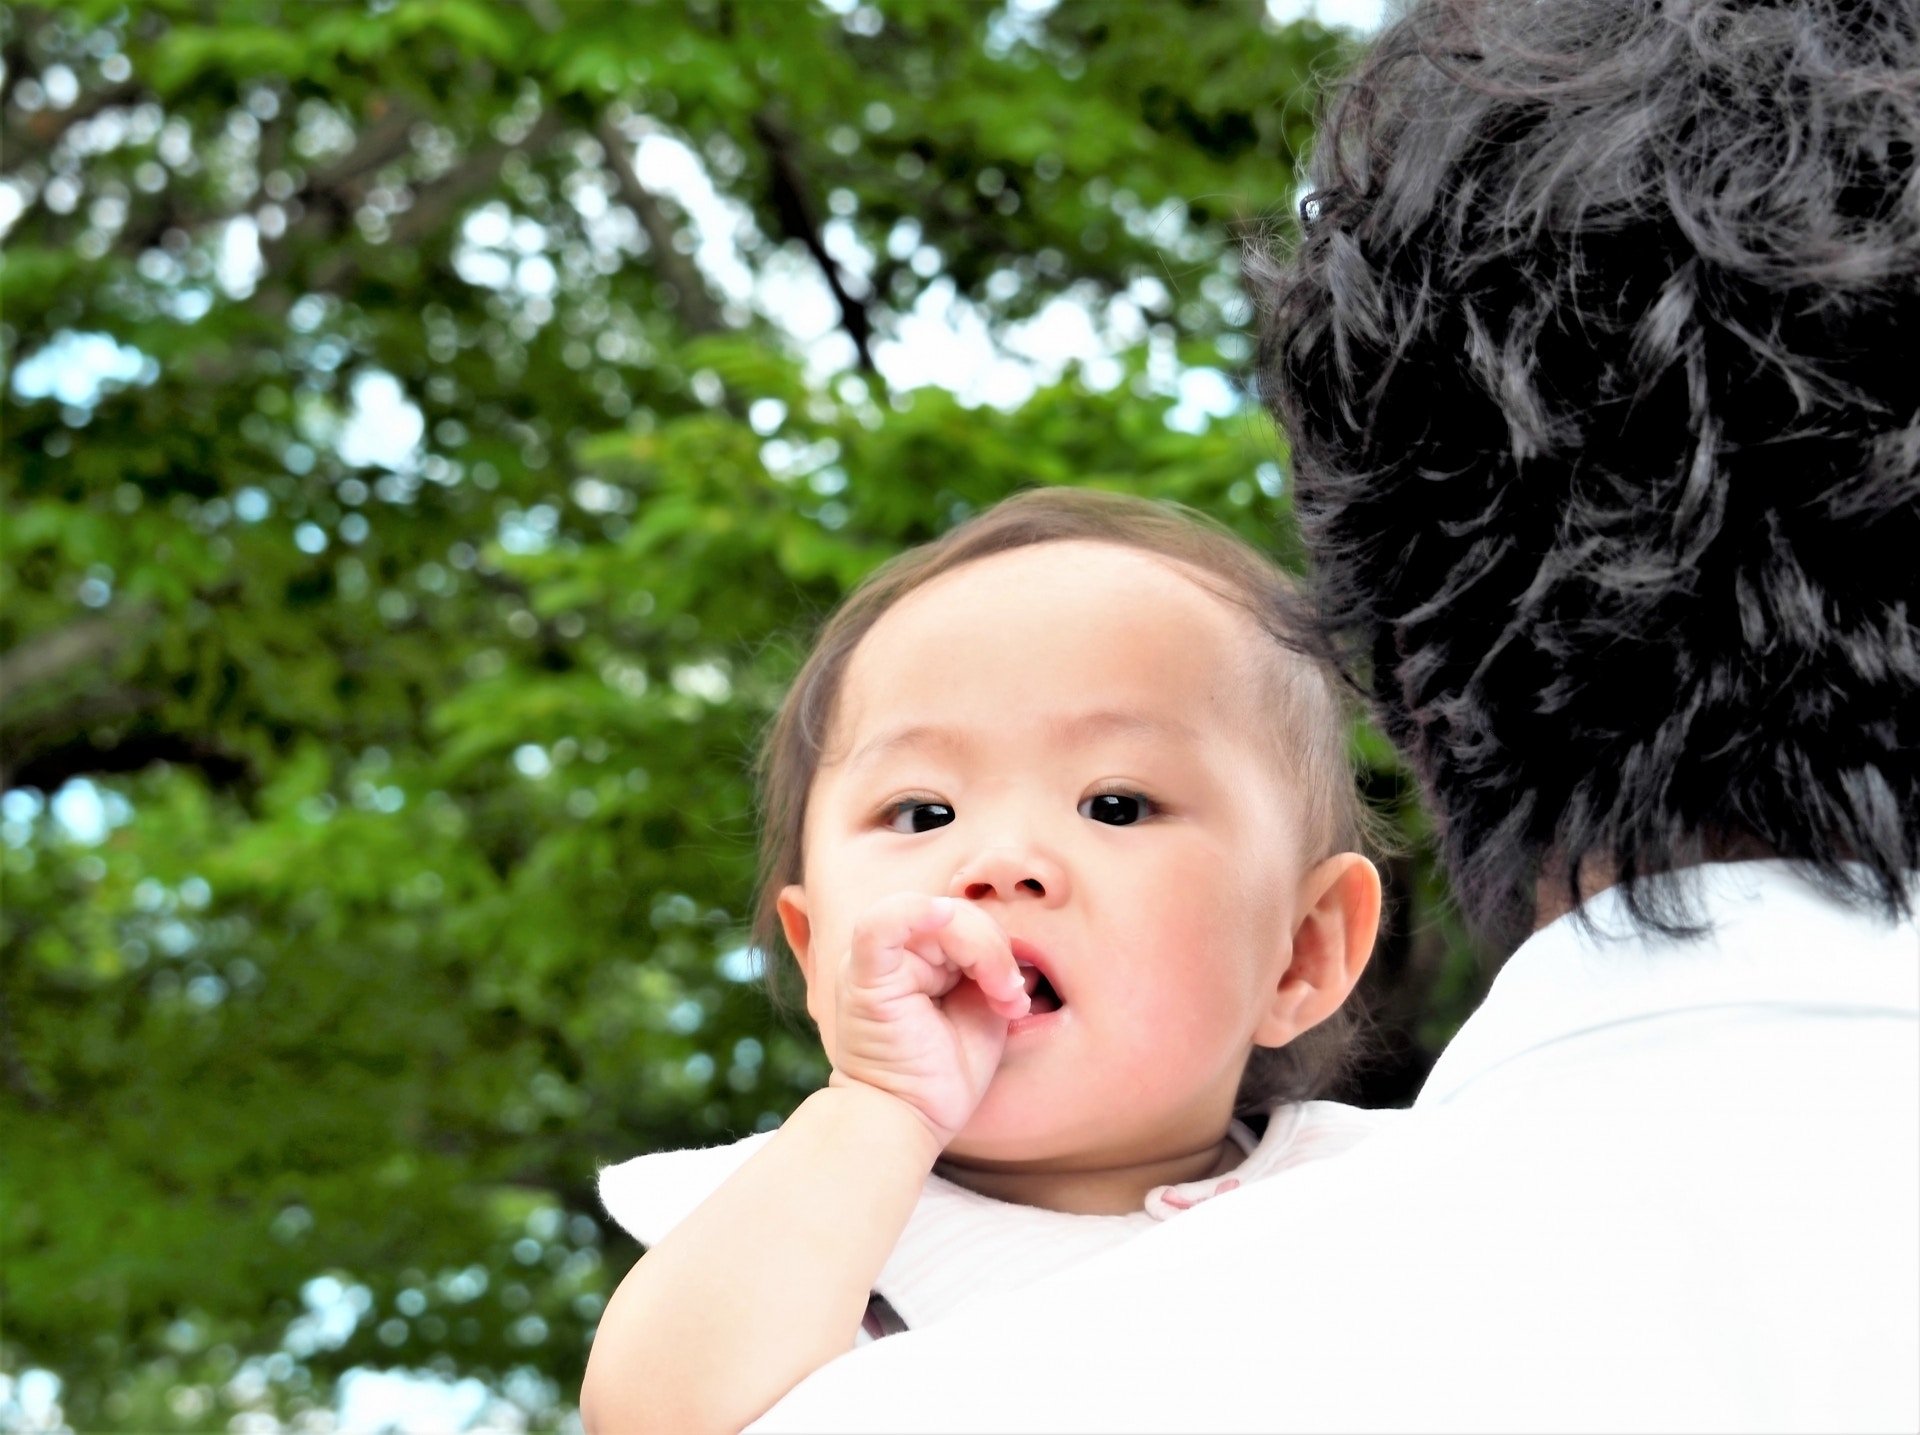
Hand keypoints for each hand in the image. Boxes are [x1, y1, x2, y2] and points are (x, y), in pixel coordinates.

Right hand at [824, 893, 1029, 1146]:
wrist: (906, 1121)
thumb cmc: (940, 1075)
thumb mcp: (980, 1009)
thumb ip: (990, 966)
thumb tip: (1021, 942)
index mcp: (915, 955)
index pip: (965, 918)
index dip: (999, 945)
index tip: (1018, 996)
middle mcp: (891, 952)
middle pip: (958, 913)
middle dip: (997, 951)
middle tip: (1013, 999)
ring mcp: (873, 960)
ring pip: (940, 915)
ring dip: (985, 952)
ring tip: (1001, 999)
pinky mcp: (864, 976)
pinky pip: (881, 924)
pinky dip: (915, 913)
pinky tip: (943, 917)